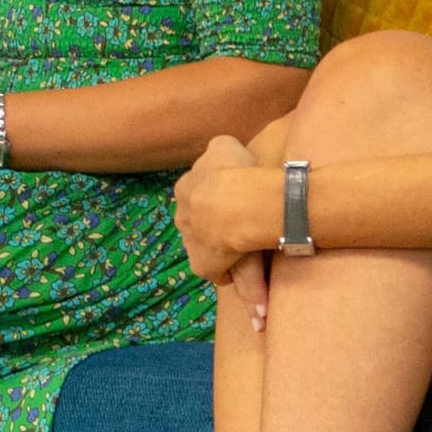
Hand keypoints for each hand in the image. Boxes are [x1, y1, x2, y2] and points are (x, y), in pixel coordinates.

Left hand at [173, 133, 274, 314]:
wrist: (235, 200)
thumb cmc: (234, 169)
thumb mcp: (224, 145)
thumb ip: (220, 150)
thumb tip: (222, 149)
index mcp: (185, 189)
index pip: (197, 198)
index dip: (214, 203)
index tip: (232, 205)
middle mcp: (182, 217)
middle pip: (198, 226)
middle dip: (213, 231)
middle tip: (236, 235)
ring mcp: (191, 242)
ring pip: (208, 251)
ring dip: (224, 257)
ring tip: (243, 261)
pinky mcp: (204, 263)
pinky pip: (219, 273)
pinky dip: (233, 279)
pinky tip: (249, 286)